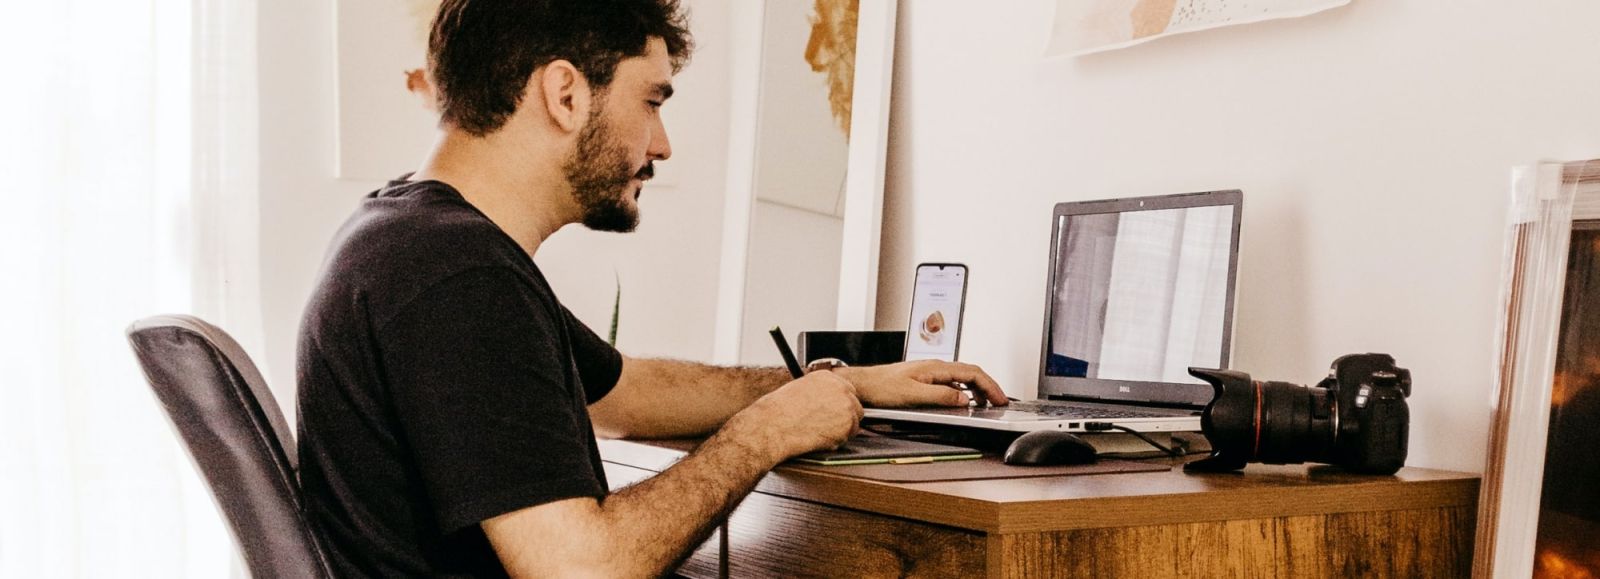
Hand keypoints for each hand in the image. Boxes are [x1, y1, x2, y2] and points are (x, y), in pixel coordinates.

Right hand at [724, 371, 862, 461]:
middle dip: (844, 419)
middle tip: (827, 427)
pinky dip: (836, 442)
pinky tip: (818, 439)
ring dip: (840, 431)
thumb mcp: (799, 390)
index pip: (847, 391)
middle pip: (854, 406)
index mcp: (827, 377)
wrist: (773, 426)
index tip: (832, 413)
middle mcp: (840, 388)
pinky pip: (847, 437)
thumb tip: (826, 404)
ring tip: (818, 433)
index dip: (839, 405)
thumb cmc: (778, 411)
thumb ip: (818, 393)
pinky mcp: (847, 424)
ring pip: (853, 423)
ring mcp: (846, 406)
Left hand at [838, 360, 1007, 407]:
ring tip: (986, 403)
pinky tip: (963, 400)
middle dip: (989, 387)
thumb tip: (963, 400)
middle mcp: (935, 366)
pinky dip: (965, 390)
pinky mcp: (925, 378)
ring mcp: (930, 372)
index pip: (972, 373)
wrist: (863, 384)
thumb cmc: (882, 388)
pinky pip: (952, 381)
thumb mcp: (913, 395)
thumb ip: (941, 396)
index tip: (1000, 399)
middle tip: (1000, 402)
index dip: (990, 386)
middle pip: (971, 373)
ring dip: (978, 389)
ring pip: (962, 377)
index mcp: (936, 367)